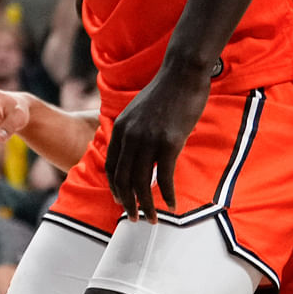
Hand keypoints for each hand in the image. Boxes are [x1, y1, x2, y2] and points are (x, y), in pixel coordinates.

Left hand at [104, 62, 211, 217]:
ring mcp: (148, 139)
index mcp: (120, 128)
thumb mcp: (139, 112)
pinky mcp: (169, 142)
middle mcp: (129, 135)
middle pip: (123, 178)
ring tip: (152, 219)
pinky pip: (165, 176)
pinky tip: (171, 205)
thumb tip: (137, 152)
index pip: (111, 165)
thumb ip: (134, 131)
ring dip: (146, 204)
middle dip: (128, 202)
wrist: (181, 74)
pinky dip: (167, 194)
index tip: (120, 201)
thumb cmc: (164, 93)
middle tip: (135, 218)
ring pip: (142, 181)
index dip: (114, 187)